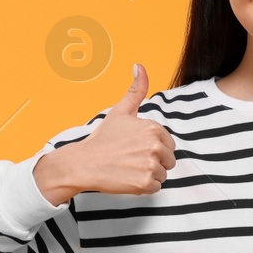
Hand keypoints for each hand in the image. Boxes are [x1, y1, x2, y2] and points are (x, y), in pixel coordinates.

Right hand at [35, 63, 176, 202]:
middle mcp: (155, 146)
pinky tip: (128, 178)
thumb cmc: (103, 138)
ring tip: (129, 168)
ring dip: (148, 174)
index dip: (153, 147)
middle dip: (153, 161)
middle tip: (131, 159)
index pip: (168, 144)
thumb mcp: (121, 111)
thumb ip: (136, 90)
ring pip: (162, 174)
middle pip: (169, 160)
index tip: (135, 147)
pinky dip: (144, 186)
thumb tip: (139, 66)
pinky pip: (156, 187)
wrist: (84, 163)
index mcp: (153, 128)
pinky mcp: (145, 183)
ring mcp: (150, 165)